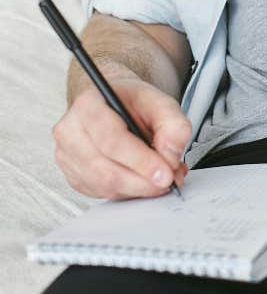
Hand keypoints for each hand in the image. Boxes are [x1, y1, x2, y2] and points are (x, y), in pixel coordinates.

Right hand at [53, 71, 190, 199]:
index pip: (111, 140)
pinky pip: (103, 193)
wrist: (114, 102)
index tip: (165, 172)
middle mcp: (70, 132)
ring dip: (139, 188)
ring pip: (104, 186)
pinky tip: (144, 180)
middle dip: (143, 181)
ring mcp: (68, 157)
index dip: (141, 161)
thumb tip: (170, 153)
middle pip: (106, 170)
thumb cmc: (131, 101)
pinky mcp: (73, 177)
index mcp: (87, 105)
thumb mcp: (159, 99)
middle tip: (170, 179)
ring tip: (162, 178)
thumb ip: (172, 123)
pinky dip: (129, 191)